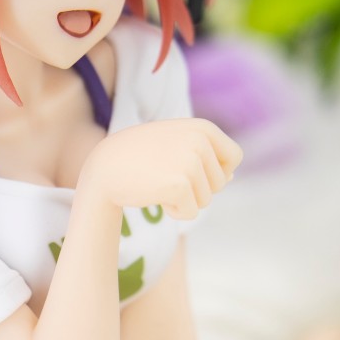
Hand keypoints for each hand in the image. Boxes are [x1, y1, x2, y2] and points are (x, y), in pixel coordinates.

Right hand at [81, 119, 241, 220]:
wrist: (105, 166)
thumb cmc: (139, 156)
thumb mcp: (174, 143)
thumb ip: (203, 153)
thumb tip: (232, 176)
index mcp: (203, 127)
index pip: (234, 157)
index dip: (219, 171)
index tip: (195, 173)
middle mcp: (200, 141)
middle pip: (220, 182)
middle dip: (198, 188)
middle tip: (168, 177)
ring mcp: (191, 162)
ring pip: (206, 200)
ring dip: (185, 200)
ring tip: (159, 184)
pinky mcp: (180, 184)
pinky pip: (191, 212)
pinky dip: (175, 212)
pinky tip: (156, 196)